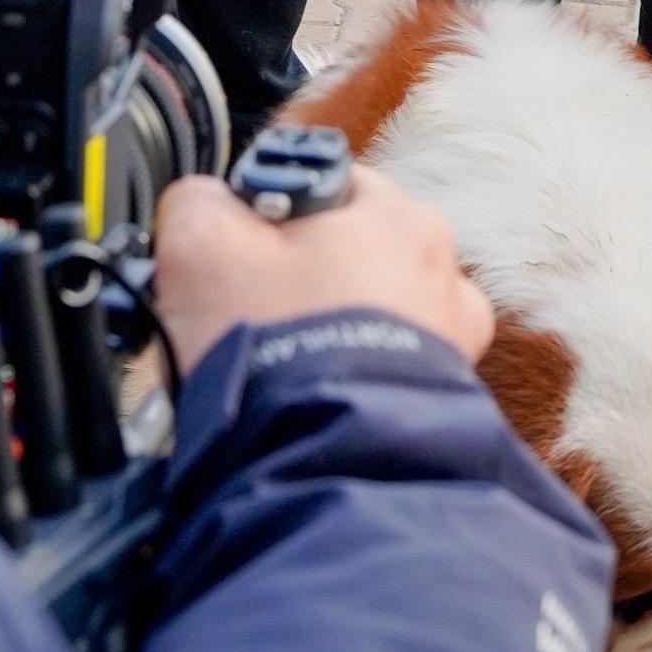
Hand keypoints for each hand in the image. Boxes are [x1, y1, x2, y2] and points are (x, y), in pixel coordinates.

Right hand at [152, 165, 493, 368]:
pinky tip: (310, 396)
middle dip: (301, 278)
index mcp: (399, 216)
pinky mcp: (443, 402)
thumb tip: (206, 201)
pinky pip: (384, 373)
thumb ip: (201, 199)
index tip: (240, 249)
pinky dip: (352, 381)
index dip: (271, 215)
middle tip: (252, 312)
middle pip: (351, 254)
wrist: (316, 466)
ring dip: (329, 331)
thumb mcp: (201, 243)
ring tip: (279, 364)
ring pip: (369, 315)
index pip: (327, 184)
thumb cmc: (272, 350)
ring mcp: (451, 342)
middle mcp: (443, 273)